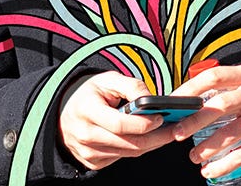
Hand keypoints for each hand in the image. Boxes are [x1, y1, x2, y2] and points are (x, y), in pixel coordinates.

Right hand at [58, 72, 176, 170]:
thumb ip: (132, 86)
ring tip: (166, 132)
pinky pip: (121, 157)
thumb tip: (153, 100)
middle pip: (129, 143)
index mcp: (86, 110)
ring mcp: (87, 151)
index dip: (143, 123)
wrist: (65, 111)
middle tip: (175, 129)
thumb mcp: (108, 79)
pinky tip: (148, 138)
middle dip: (156, 137)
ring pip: (128, 153)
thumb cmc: (90, 93)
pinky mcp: (92, 162)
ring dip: (151, 144)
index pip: (119, 124)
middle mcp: (85, 134)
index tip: (161, 117)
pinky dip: (137, 148)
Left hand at [171, 64, 240, 179]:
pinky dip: (224, 164)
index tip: (173, 103)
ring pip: (232, 132)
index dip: (190, 89)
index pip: (214, 77)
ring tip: (193, 156)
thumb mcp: (238, 88)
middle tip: (178, 133)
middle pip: (221, 104)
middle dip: (195, 120)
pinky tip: (210, 169)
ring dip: (208, 147)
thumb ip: (213, 92)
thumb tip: (178, 106)